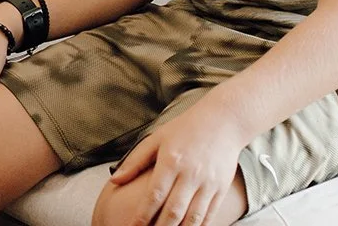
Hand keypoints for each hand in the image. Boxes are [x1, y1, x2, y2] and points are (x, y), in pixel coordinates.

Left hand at [110, 104, 244, 224]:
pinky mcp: (221, 189)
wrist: (222, 121)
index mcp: (171, 160)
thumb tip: (115, 180)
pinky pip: (208, 216)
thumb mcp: (157, 138)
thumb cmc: (185, 129)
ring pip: (192, 218)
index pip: (154, 195)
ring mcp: (208, 183)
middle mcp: (190, 174)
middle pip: (173, 211)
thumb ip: (135, 160)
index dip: (142, 215)